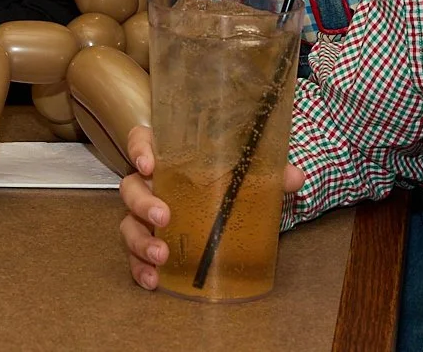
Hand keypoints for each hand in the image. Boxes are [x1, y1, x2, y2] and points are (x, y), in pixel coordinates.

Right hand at [118, 125, 303, 290]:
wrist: (220, 206)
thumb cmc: (222, 182)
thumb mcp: (245, 173)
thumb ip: (269, 172)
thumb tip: (294, 177)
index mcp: (168, 158)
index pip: (141, 142)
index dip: (139, 149)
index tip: (148, 163)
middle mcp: (151, 185)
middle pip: (131, 188)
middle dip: (143, 203)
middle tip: (164, 217)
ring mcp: (146, 217)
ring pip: (129, 225)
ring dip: (140, 242)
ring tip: (161, 257)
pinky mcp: (149, 244)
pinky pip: (135, 256)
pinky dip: (141, 269)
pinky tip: (154, 281)